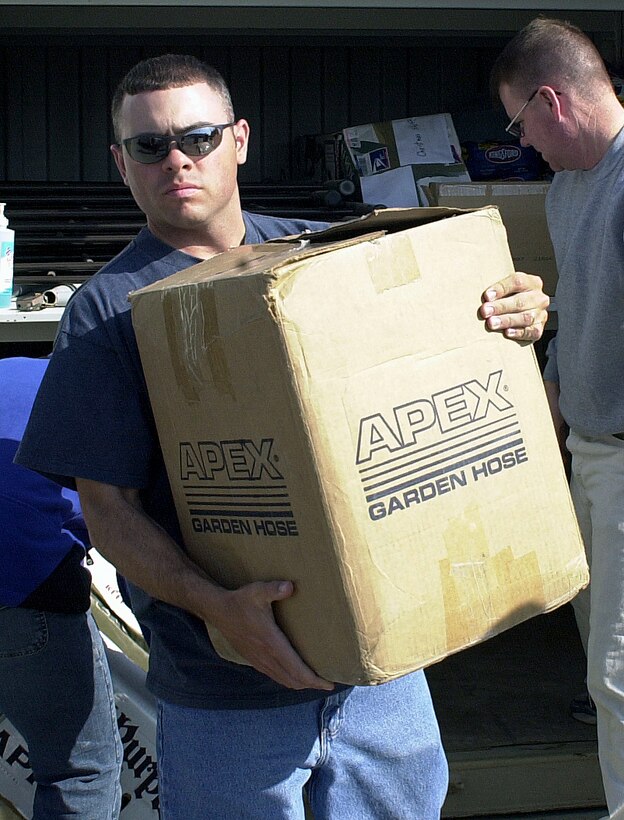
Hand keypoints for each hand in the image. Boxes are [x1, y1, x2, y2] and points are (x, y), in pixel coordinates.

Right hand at [210, 580, 334, 691]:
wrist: (219, 611)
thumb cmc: (241, 601)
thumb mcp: (258, 591)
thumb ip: (275, 589)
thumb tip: (290, 586)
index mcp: (271, 643)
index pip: (296, 669)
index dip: (314, 680)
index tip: (329, 683)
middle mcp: (266, 656)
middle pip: (293, 680)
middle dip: (311, 685)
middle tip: (327, 683)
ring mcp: (259, 660)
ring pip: (283, 680)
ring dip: (299, 684)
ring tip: (314, 681)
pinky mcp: (253, 659)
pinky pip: (274, 676)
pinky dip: (287, 679)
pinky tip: (293, 674)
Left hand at [479, 272, 548, 341]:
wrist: (519, 314)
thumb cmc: (508, 299)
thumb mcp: (506, 289)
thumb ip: (497, 290)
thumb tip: (483, 297)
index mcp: (531, 283)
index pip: (517, 282)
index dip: (501, 288)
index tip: (487, 296)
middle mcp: (538, 298)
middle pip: (520, 301)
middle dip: (501, 307)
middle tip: (485, 311)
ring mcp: (540, 314)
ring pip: (525, 317)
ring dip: (506, 320)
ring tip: (491, 323)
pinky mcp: (538, 330)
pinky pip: (530, 332)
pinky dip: (518, 332)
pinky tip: (507, 333)